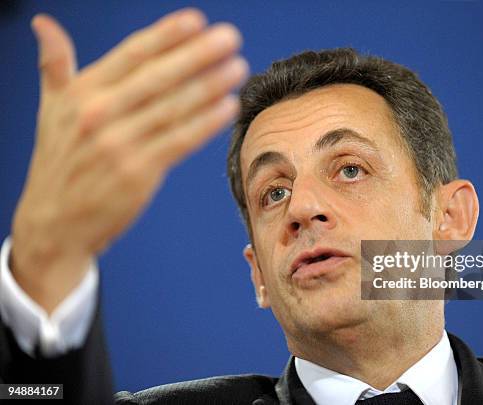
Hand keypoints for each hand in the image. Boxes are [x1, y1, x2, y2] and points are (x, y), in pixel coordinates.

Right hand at [10, 8, 247, 312]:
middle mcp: (99, 115)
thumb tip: (44, 24)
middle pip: (158, 77)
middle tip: (230, 38)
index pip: (131, 54)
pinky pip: (180, 141)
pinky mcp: (138, 173)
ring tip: (238, 68)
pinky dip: (206, 123)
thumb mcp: (49, 110)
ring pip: (174, 108)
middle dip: (198, 55)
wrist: (55, 222)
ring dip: (210, 86)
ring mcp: (119, 145)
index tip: (196, 21)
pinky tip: (228, 107)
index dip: (166, 35)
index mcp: (82, 94)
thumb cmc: (60, 163)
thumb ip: (54, 65)